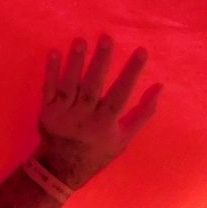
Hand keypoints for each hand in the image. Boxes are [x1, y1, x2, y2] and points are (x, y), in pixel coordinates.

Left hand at [36, 36, 161, 186]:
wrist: (61, 169)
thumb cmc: (98, 151)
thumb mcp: (124, 138)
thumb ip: (142, 113)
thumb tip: (160, 87)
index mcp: (104, 125)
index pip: (120, 96)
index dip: (131, 74)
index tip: (141, 51)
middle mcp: (83, 119)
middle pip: (92, 88)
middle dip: (100, 62)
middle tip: (107, 37)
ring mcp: (62, 116)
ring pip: (69, 86)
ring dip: (75, 63)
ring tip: (81, 40)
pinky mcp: (46, 112)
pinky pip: (47, 90)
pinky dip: (50, 72)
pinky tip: (54, 52)